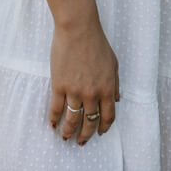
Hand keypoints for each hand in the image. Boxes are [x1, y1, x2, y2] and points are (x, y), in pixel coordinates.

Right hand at [49, 20, 119, 145]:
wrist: (78, 29)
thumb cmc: (97, 43)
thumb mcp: (113, 63)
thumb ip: (116, 83)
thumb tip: (117, 100)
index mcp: (107, 88)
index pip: (107, 116)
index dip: (104, 127)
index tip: (100, 133)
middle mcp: (92, 93)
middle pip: (90, 121)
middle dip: (86, 135)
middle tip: (82, 141)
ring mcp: (75, 91)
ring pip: (72, 119)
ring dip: (69, 131)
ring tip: (66, 137)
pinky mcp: (59, 86)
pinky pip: (57, 108)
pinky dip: (54, 119)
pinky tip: (53, 125)